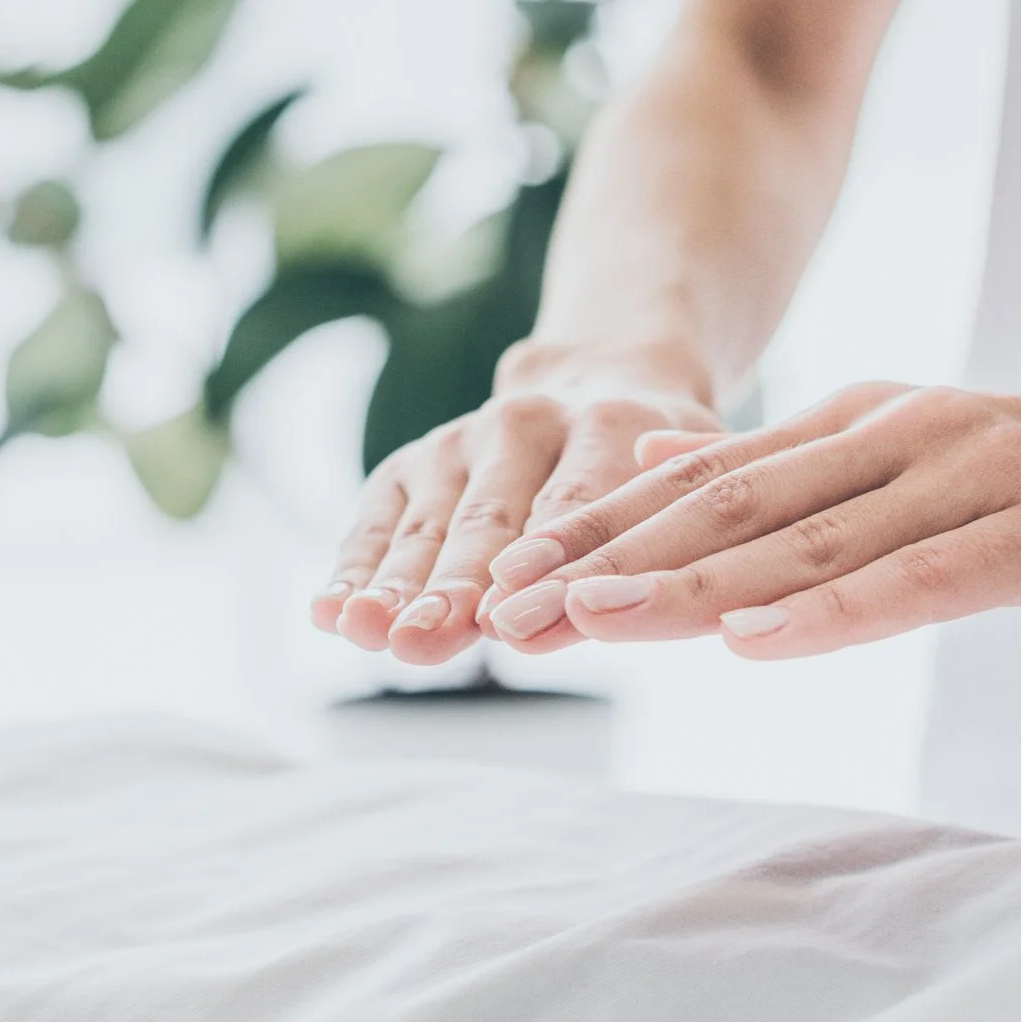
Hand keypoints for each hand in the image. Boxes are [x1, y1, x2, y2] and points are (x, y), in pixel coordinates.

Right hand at [314, 342, 722, 664]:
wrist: (600, 383)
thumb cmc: (658, 471)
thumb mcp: (692, 485)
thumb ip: (671, 537)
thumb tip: (632, 603)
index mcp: (612, 423)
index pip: (574, 508)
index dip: (541, 569)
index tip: (507, 625)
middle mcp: (527, 421)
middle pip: (489, 520)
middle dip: (453, 585)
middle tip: (426, 638)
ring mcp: (459, 439)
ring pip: (428, 525)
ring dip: (394, 585)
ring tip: (369, 631)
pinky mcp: (413, 464)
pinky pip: (377, 522)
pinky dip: (353, 570)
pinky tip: (328, 613)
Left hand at [479, 378, 1020, 658]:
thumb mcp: (918, 463)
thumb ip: (799, 473)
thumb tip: (668, 469)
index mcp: (860, 427)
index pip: (703, 483)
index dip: (596, 532)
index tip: (500, 582)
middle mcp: (898, 436)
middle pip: (725, 508)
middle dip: (607, 562)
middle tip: (505, 612)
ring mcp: (972, 476)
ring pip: (804, 543)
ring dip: (688, 588)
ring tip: (588, 623)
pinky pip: (921, 578)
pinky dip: (832, 612)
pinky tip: (756, 643)